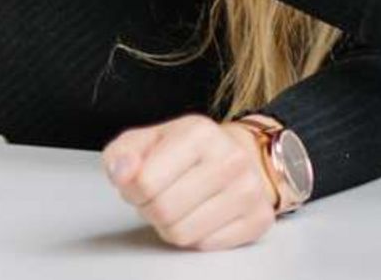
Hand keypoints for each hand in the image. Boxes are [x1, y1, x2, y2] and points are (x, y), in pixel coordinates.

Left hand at [102, 114, 278, 250]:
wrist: (240, 156)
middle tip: (163, 195)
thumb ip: (122, 155)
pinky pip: (206, 245)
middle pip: (163, 212)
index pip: (145, 183)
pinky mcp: (259, 218)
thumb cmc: (187, 153)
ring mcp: (250, 190)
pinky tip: (204, 215)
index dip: (133, 189)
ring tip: (182, 206)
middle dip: (152, 210)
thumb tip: (123, 172)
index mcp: (201, 134)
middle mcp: (232, 159)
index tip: (144, 182)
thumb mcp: (147, 142)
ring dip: (172, 226)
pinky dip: (198, 236)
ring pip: (182, 234)